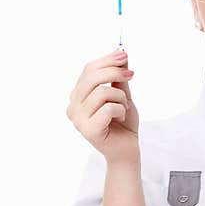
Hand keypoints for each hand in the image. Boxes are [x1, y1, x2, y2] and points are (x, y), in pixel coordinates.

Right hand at [66, 49, 139, 164]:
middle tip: (131, 75)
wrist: (127, 150)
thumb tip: (121, 55)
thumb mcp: (122, 96)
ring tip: (124, 108)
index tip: (124, 55)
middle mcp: (73, 107)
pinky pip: (108, 108)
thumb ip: (118, 78)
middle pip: (91, 77)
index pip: (88, 70)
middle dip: (114, 72)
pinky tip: (121, 118)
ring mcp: (78, 119)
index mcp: (77, 96)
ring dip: (121, 97)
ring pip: (102, 92)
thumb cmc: (123, 124)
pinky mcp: (88, 130)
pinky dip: (121, 110)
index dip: (106, 60)